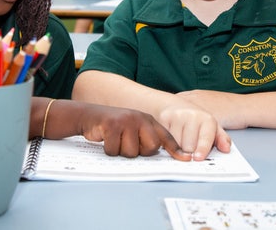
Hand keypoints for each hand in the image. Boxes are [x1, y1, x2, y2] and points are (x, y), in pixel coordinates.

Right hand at [76, 102, 191, 160]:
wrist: (89, 115)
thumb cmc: (113, 127)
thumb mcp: (132, 128)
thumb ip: (145, 138)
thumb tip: (158, 154)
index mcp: (147, 120)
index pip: (165, 137)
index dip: (175, 149)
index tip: (186, 159)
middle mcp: (140, 118)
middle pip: (151, 148)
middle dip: (139, 152)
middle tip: (127, 143)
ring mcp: (126, 121)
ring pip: (131, 152)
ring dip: (120, 151)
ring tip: (114, 139)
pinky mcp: (112, 125)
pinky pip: (114, 150)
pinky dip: (108, 149)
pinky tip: (105, 139)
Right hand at [158, 97, 230, 160]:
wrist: (175, 107)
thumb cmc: (196, 122)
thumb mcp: (211, 128)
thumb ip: (221, 139)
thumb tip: (226, 149)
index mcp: (207, 119)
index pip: (205, 137)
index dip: (202, 149)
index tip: (198, 158)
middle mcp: (192, 115)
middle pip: (188, 147)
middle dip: (189, 152)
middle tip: (189, 147)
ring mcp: (177, 115)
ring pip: (175, 145)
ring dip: (177, 148)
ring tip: (180, 139)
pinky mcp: (164, 118)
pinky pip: (164, 139)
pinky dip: (167, 143)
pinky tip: (171, 136)